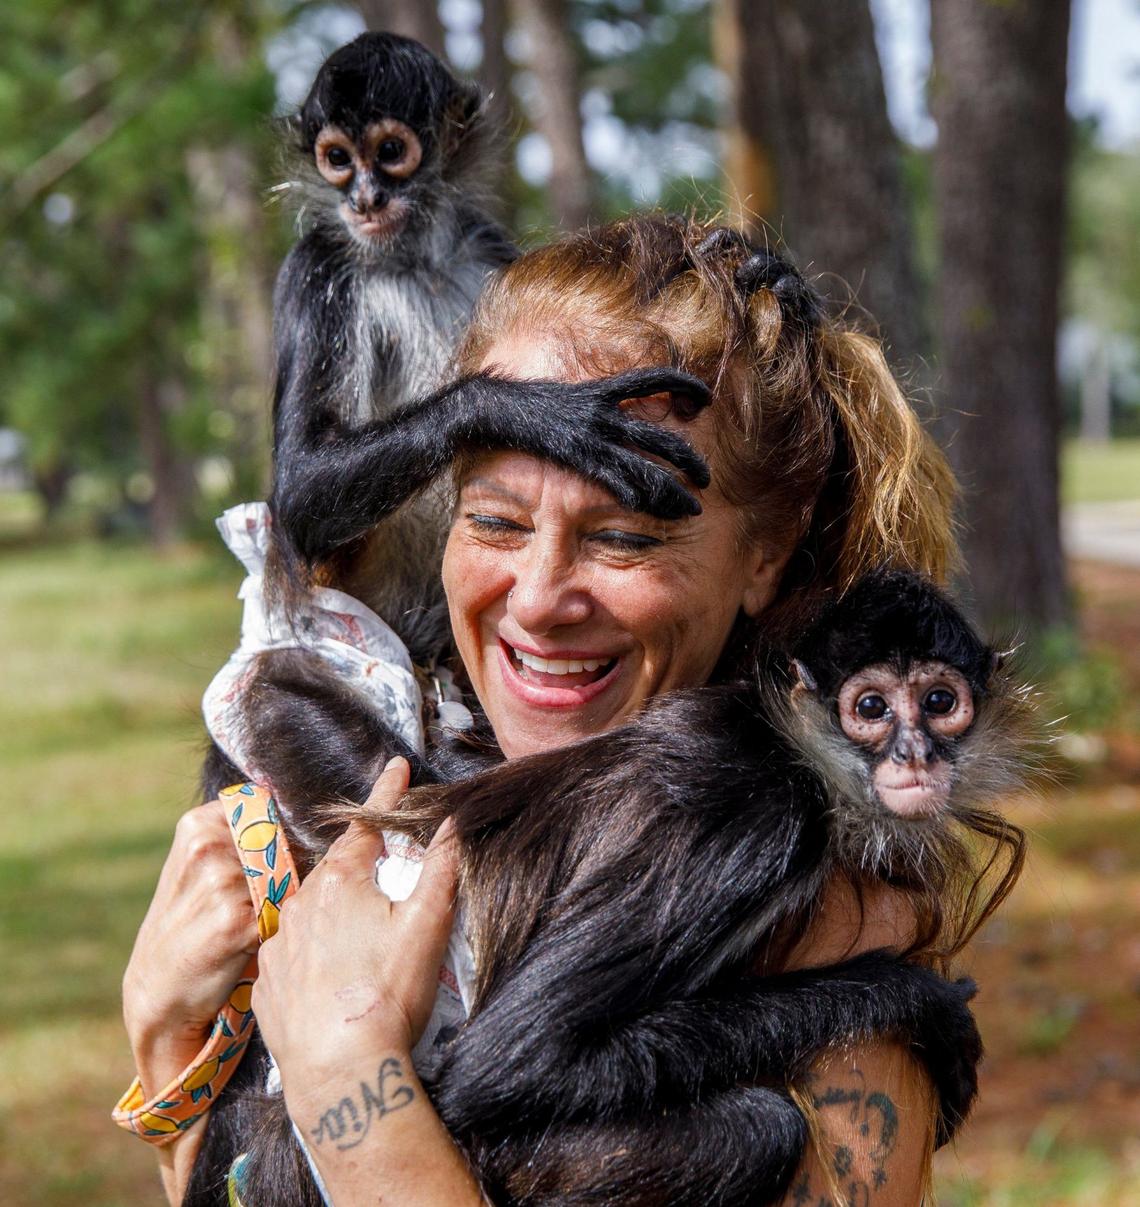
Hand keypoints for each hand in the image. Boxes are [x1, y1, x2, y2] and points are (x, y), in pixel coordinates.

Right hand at [122, 799, 258, 1095]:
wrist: (159, 993)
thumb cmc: (190, 925)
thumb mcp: (200, 869)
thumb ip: (240, 836)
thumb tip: (296, 811)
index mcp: (198, 825)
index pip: (266, 808)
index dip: (278, 834)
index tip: (265, 861)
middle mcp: (208, 847)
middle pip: (283, 845)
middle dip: (283, 872)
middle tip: (251, 904)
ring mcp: (222, 883)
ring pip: (286, 879)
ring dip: (279, 902)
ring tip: (244, 925)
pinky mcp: (236, 921)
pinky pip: (283, 912)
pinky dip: (276, 927)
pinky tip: (247, 943)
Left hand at [252, 758, 458, 1107]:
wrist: (340, 1073)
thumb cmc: (387, 995)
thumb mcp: (427, 926)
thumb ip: (442, 868)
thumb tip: (453, 822)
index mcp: (341, 882)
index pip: (367, 825)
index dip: (386, 794)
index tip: (396, 766)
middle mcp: (300, 904)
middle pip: (337, 869)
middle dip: (362, 863)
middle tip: (386, 869)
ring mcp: (278, 945)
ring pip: (309, 911)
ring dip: (333, 910)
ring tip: (359, 936)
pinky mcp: (266, 985)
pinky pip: (290, 953)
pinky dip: (310, 951)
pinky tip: (330, 973)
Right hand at [457, 367, 712, 519]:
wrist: (490, 407)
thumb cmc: (525, 403)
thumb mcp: (567, 393)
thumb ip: (594, 399)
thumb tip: (613, 406)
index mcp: (603, 390)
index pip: (656, 378)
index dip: (686, 385)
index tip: (706, 399)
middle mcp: (604, 412)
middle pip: (663, 436)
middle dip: (691, 460)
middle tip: (706, 479)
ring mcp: (591, 435)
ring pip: (646, 466)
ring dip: (672, 490)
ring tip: (691, 509)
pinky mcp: (576, 457)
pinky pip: (615, 480)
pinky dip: (636, 495)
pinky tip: (650, 510)